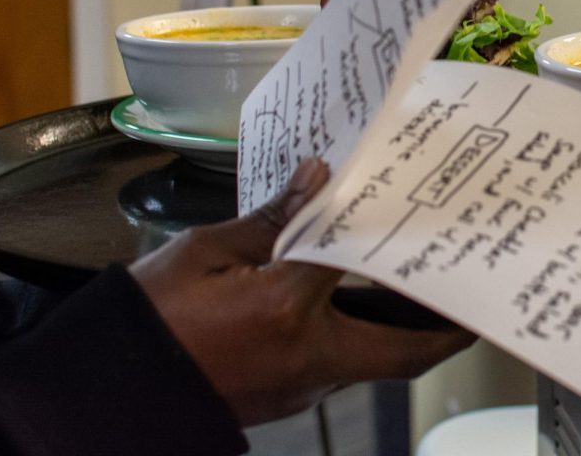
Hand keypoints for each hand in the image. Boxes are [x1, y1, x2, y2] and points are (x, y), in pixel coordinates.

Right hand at [130, 159, 475, 425]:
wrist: (102, 392)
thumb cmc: (146, 321)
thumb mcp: (203, 251)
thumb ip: (270, 218)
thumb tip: (316, 180)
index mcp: (286, 311)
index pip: (358, 257)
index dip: (379, 218)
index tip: (401, 189)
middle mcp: (307, 360)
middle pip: (405, 352)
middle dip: (449, 326)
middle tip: (477, 295)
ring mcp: (301, 389)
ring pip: (375, 361)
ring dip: (404, 330)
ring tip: (427, 290)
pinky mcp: (288, 399)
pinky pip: (341, 364)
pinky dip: (359, 336)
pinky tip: (356, 306)